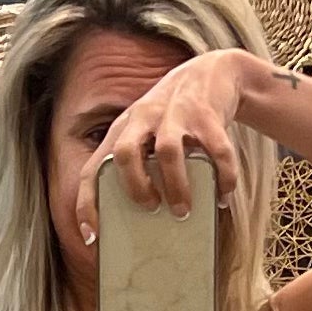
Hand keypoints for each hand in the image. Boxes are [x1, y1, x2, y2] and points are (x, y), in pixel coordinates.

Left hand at [75, 48, 245, 246]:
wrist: (212, 73)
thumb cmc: (174, 119)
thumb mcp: (146, 135)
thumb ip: (139, 167)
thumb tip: (141, 224)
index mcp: (122, 130)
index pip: (93, 168)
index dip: (88, 204)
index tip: (91, 237)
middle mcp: (143, 118)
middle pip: (124, 154)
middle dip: (135, 188)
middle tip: (151, 208)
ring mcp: (176, 113)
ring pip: (167, 151)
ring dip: (176, 186)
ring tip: (183, 210)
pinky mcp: (208, 114)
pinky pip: (216, 152)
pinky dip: (223, 179)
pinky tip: (223, 197)